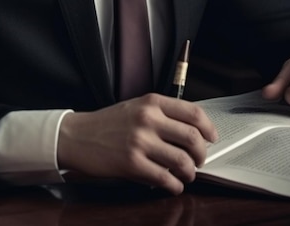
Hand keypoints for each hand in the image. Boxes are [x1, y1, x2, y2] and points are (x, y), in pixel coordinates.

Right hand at [57, 93, 217, 194]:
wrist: (78, 136)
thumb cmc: (107, 123)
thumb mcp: (136, 106)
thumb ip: (161, 113)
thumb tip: (191, 130)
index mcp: (151, 103)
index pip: (193, 112)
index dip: (208, 128)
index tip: (212, 137)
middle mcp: (148, 119)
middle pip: (193, 138)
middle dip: (202, 154)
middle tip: (199, 160)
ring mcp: (140, 142)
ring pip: (183, 161)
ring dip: (190, 173)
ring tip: (186, 174)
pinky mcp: (132, 164)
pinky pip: (166, 179)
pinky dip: (175, 185)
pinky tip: (172, 184)